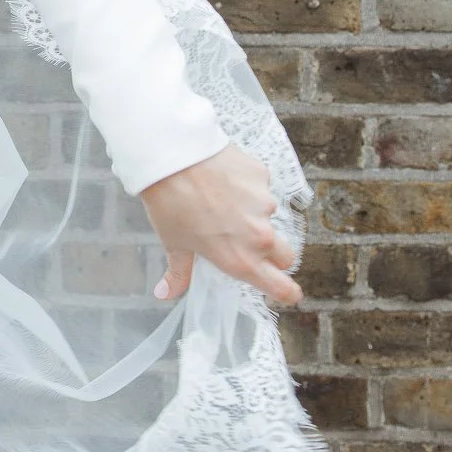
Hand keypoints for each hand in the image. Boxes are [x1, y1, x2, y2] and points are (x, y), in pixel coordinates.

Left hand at [140, 142, 301, 308]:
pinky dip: (247, 186)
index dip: (287, 293)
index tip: (287, 292)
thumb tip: (164, 293)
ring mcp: (265, 204)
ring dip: (253, 213)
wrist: (171, 158)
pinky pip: (260, 187)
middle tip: (246, 241)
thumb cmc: (170, 205)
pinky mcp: (263, 177)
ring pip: (268, 216)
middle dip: (273, 253)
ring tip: (222, 200)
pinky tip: (223, 178)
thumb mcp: (174, 244)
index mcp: (241, 260)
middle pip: (285, 255)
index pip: (282, 288)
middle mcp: (260, 236)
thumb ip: (178, 274)